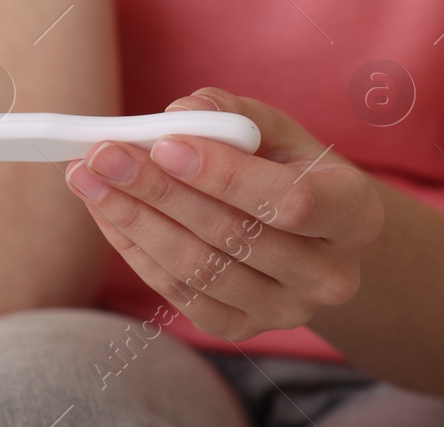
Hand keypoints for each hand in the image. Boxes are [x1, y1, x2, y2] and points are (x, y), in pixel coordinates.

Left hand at [64, 88, 384, 341]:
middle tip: (102, 153)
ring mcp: (287, 311)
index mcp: (354, 213)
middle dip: (158, 191)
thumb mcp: (276, 129)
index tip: (164, 143)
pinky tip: (107, 211)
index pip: (289, 201)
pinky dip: (135, 250)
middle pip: (233, 237)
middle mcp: (330, 274)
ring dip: (133, 220)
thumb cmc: (290, 166)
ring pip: (198, 269)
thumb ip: (231, 115)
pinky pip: (179, 294)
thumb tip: (179, 114)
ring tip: (88, 178)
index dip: (224, 175)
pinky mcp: (242, 329)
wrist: (309, 235)